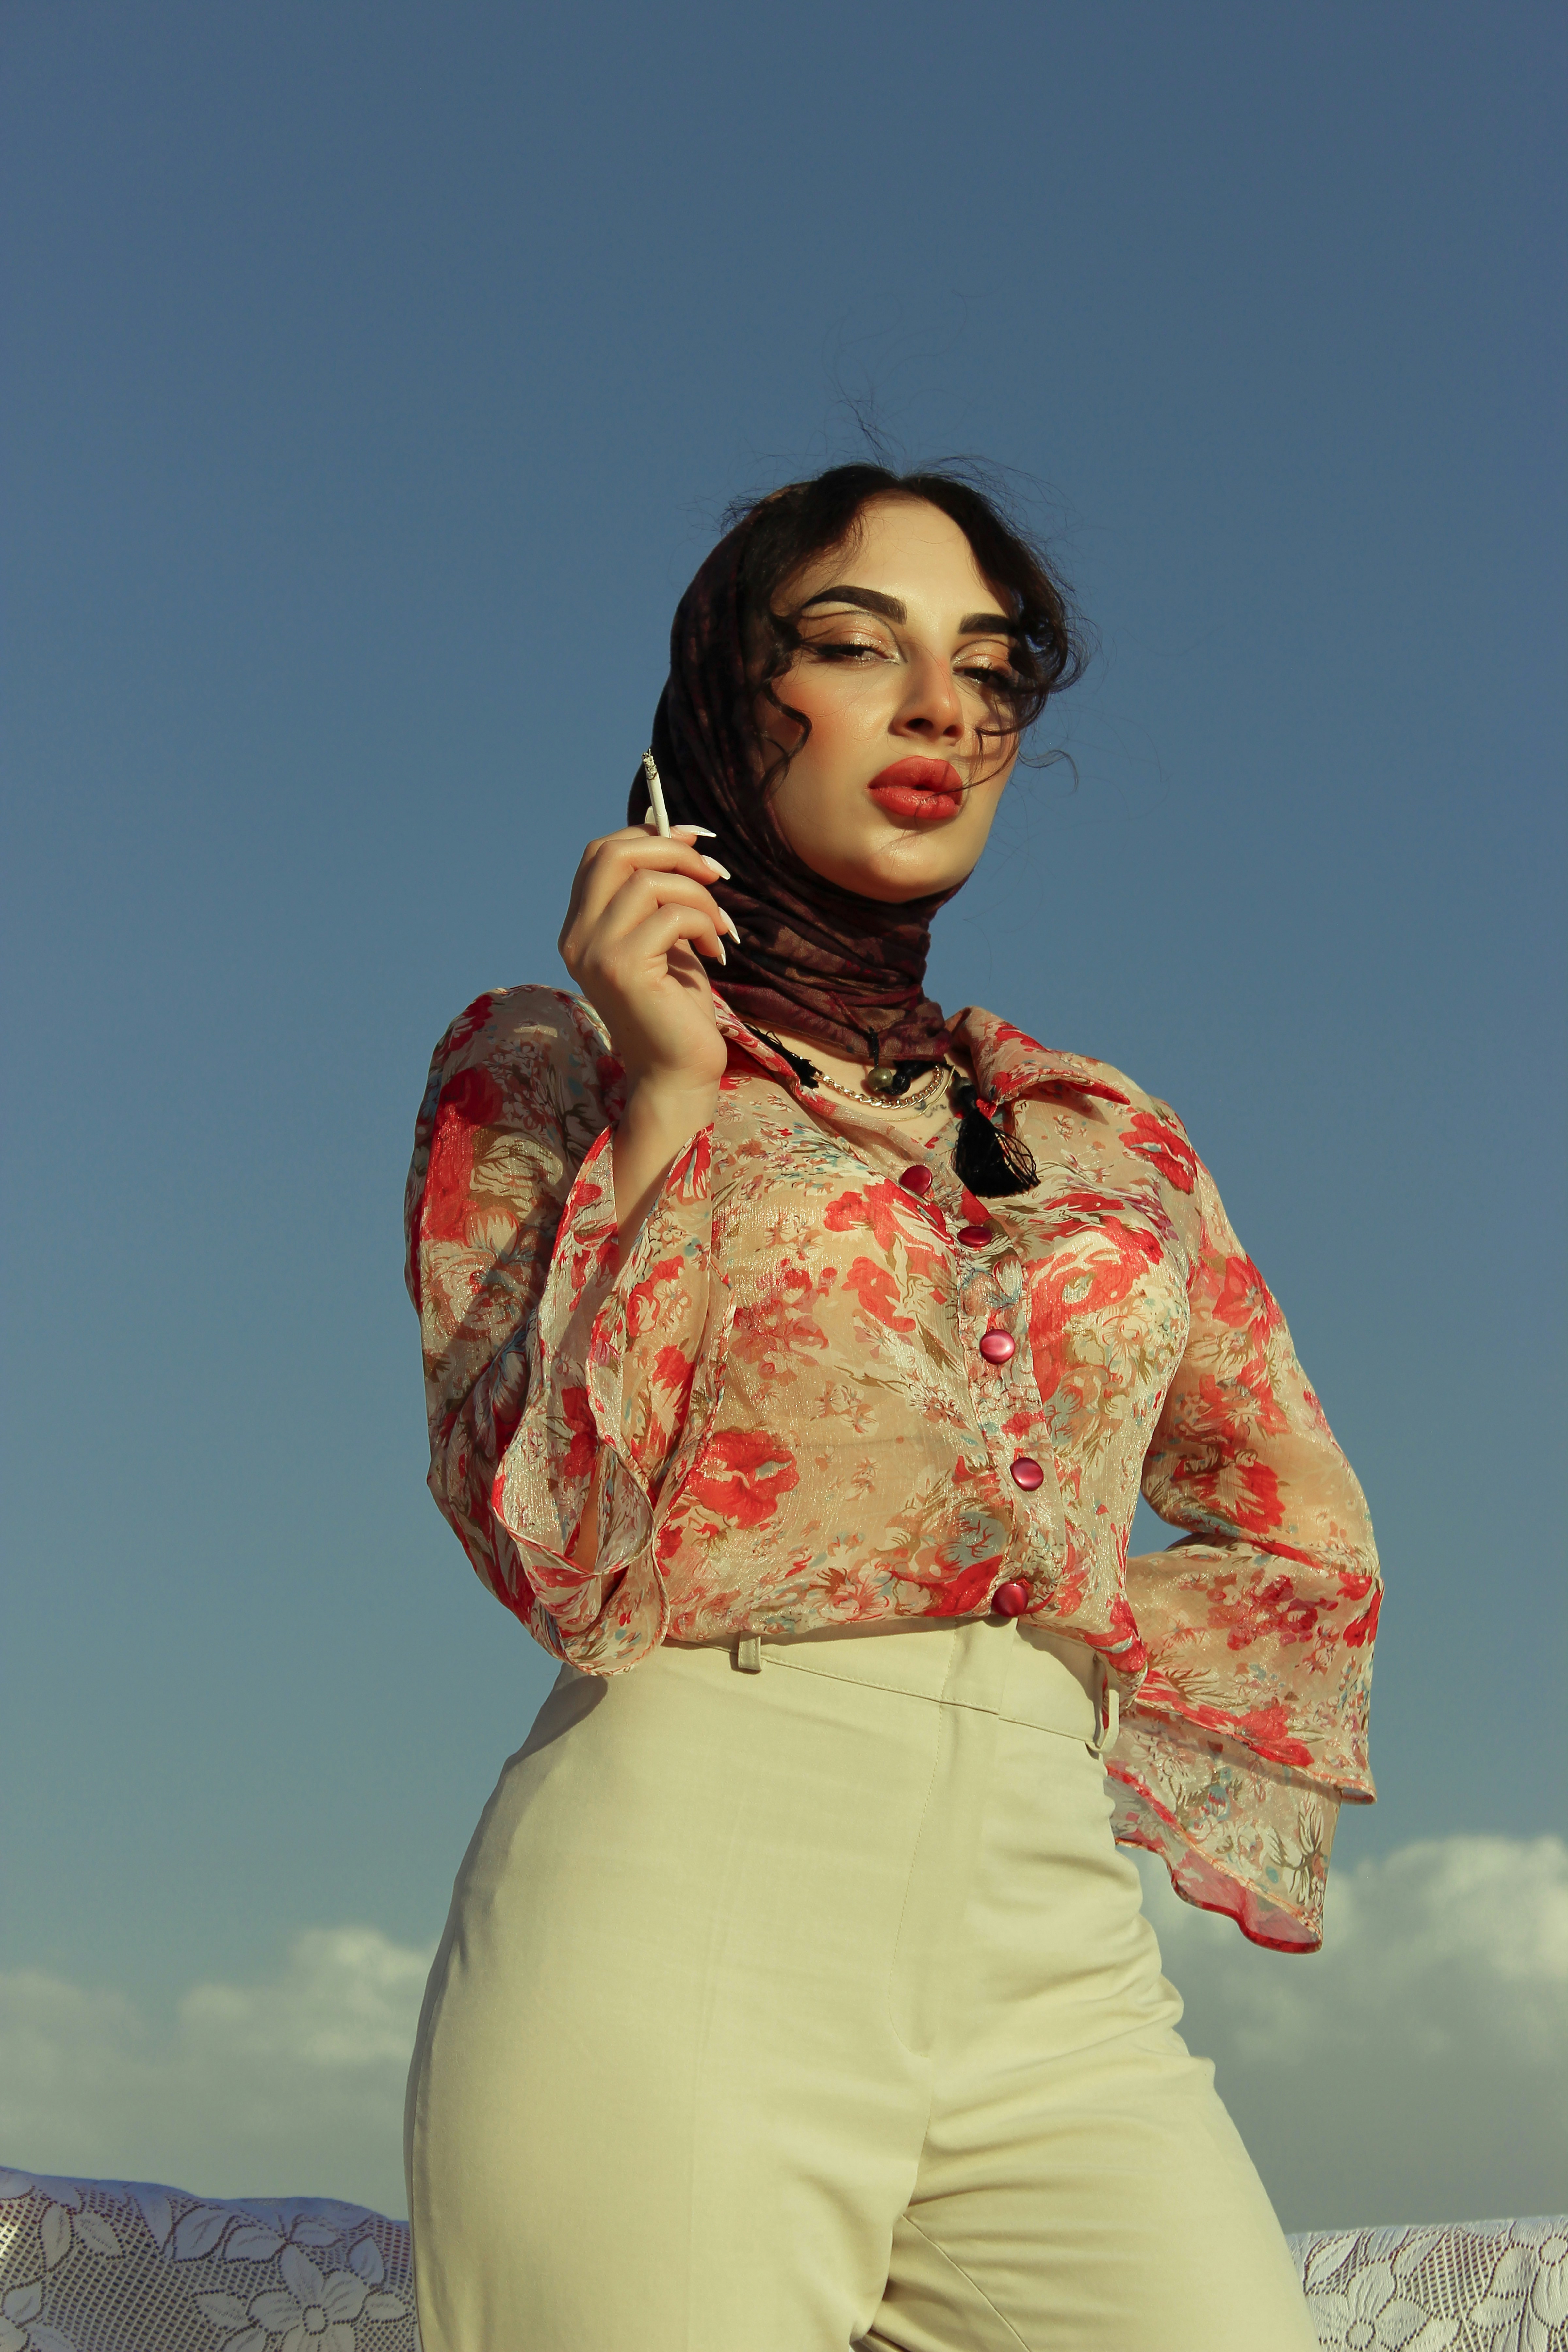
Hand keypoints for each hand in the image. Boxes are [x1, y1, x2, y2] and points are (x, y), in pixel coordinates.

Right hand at [558, 820, 735, 1099]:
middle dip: (672, 851)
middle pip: (614, 854)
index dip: (648, 835)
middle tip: (714, 874)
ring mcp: (594, 953)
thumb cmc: (677, 1008)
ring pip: (647, 881)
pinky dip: (704, 924)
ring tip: (718, 926)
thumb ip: (660, 895)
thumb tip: (678, 836)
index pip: (601, 854)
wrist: (677, 1073)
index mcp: (580, 927)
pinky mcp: (622, 969)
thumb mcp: (666, 938)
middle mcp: (576, 937)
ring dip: (697, 894)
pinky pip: (670, 916)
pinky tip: (716, 950)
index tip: (693, 840)